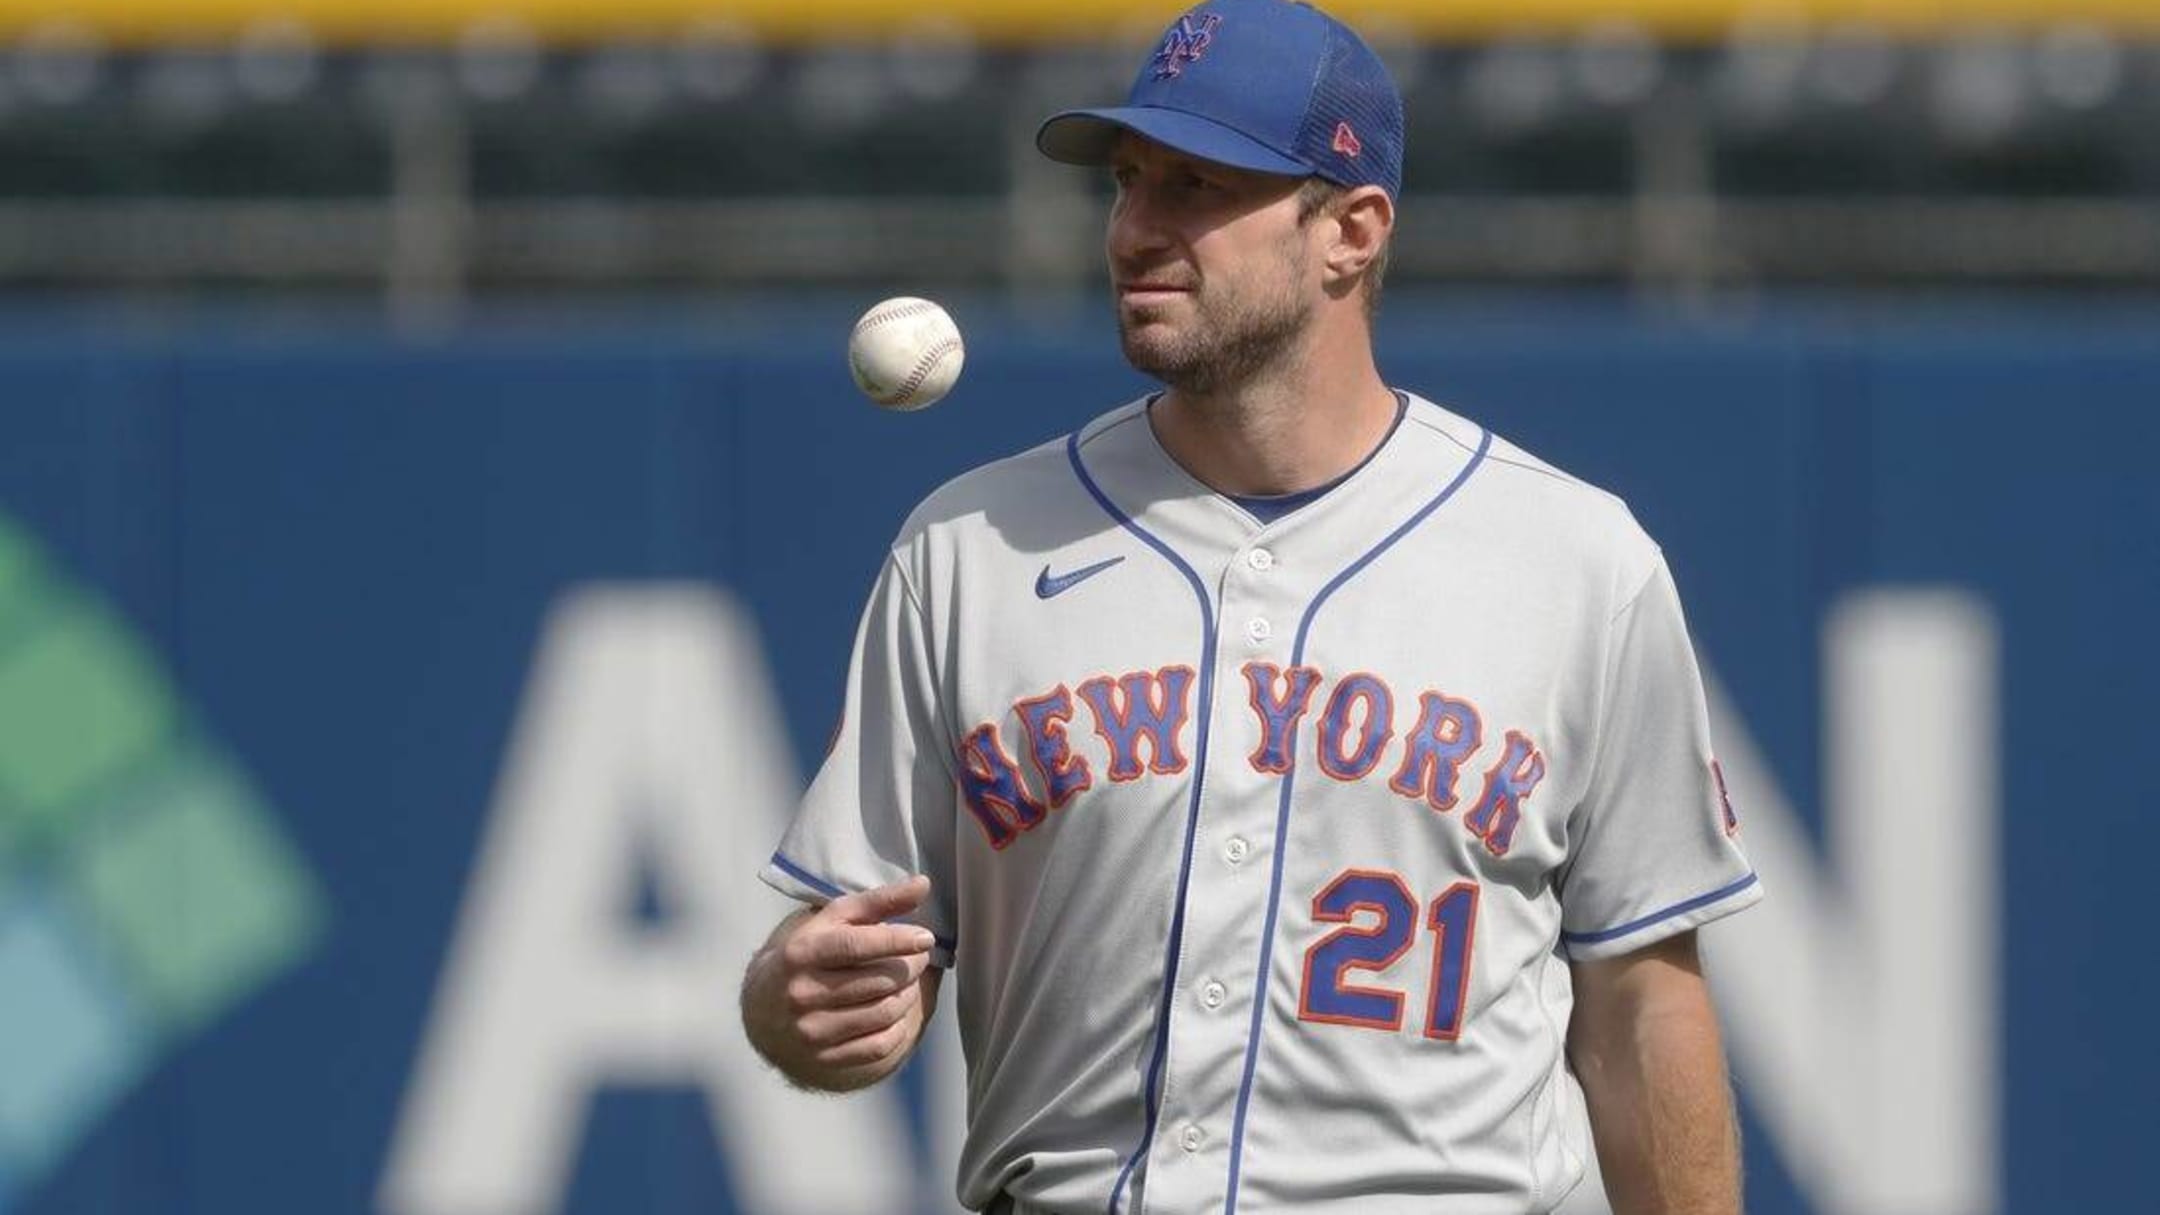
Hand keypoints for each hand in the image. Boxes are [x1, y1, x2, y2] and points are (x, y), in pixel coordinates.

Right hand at [742, 875, 939, 1087]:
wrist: (763, 1009)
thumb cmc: (810, 953)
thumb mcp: (833, 921)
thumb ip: (878, 902)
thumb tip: (924, 885)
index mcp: (802, 953)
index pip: (856, 946)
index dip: (897, 940)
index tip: (926, 938)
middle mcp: (803, 993)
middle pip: (878, 981)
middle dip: (910, 966)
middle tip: (919, 956)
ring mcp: (812, 1030)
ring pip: (884, 1012)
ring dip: (908, 995)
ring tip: (908, 981)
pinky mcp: (824, 1058)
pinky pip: (880, 1045)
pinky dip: (899, 1026)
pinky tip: (896, 1009)